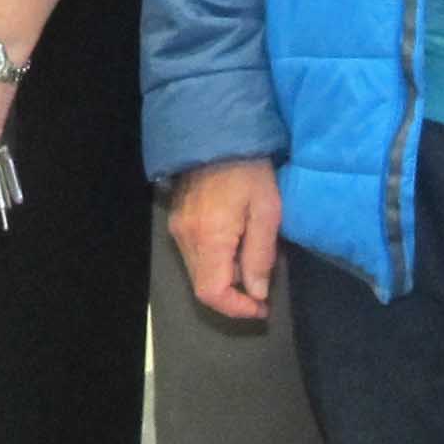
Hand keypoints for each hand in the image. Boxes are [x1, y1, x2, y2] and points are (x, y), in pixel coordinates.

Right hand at [170, 159, 282, 319]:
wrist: (218, 135)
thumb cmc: (249, 171)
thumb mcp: (266, 211)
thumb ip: (260, 255)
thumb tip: (257, 293)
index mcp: (209, 237)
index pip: (212, 293)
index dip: (236, 308)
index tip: (261, 307)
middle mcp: (186, 238)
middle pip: (203, 287)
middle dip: (234, 296)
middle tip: (261, 289)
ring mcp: (177, 229)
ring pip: (198, 273)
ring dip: (224, 278)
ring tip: (250, 263)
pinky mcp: (177, 221)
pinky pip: (194, 256)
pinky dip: (215, 262)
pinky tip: (234, 246)